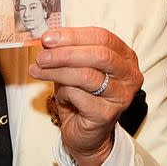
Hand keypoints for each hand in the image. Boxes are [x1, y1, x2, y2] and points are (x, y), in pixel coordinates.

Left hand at [28, 27, 142, 165]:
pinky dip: (63, 92)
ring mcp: (121, 96)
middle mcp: (129, 75)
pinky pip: (79, 96)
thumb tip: (48, 40)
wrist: (85, 132)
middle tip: (42, 56)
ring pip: (87, 75)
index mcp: (124, 56)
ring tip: (37, 70)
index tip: (48, 37)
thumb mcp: (75, 67)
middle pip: (99, 55)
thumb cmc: (81, 95)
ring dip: (57, 71)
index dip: (73, 35)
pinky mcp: (107, 114)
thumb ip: (66, 51)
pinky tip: (59, 95)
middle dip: (65, 53)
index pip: (102, 37)